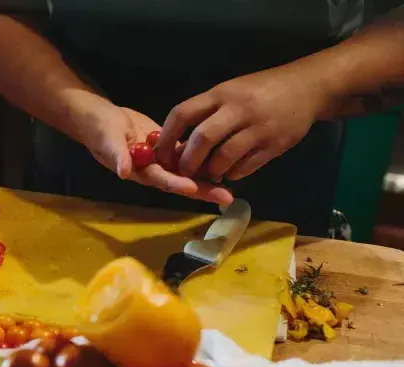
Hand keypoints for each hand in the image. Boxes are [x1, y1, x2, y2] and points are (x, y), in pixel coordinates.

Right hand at [81, 101, 232, 204]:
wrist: (101, 118)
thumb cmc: (100, 129)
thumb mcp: (106, 139)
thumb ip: (116, 155)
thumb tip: (123, 172)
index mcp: (139, 170)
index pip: (161, 179)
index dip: (177, 183)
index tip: (194, 188)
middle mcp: (153, 170)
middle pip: (181, 181)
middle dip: (203, 190)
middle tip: (226, 197)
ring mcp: (161, 161)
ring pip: (187, 172)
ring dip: (208, 178)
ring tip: (230, 187)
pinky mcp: (167, 148)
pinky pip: (187, 156)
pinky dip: (203, 159)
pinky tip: (224, 160)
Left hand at [157, 64, 326, 181]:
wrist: (309, 87)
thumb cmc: (260, 91)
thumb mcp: (230, 92)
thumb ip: (206, 115)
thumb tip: (178, 147)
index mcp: (221, 94)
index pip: (183, 113)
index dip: (167, 137)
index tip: (161, 154)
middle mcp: (238, 109)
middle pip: (203, 138)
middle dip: (188, 161)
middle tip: (184, 172)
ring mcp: (258, 128)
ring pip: (224, 157)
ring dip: (211, 171)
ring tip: (210, 173)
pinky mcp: (275, 145)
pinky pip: (245, 167)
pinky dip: (233, 174)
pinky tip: (231, 172)